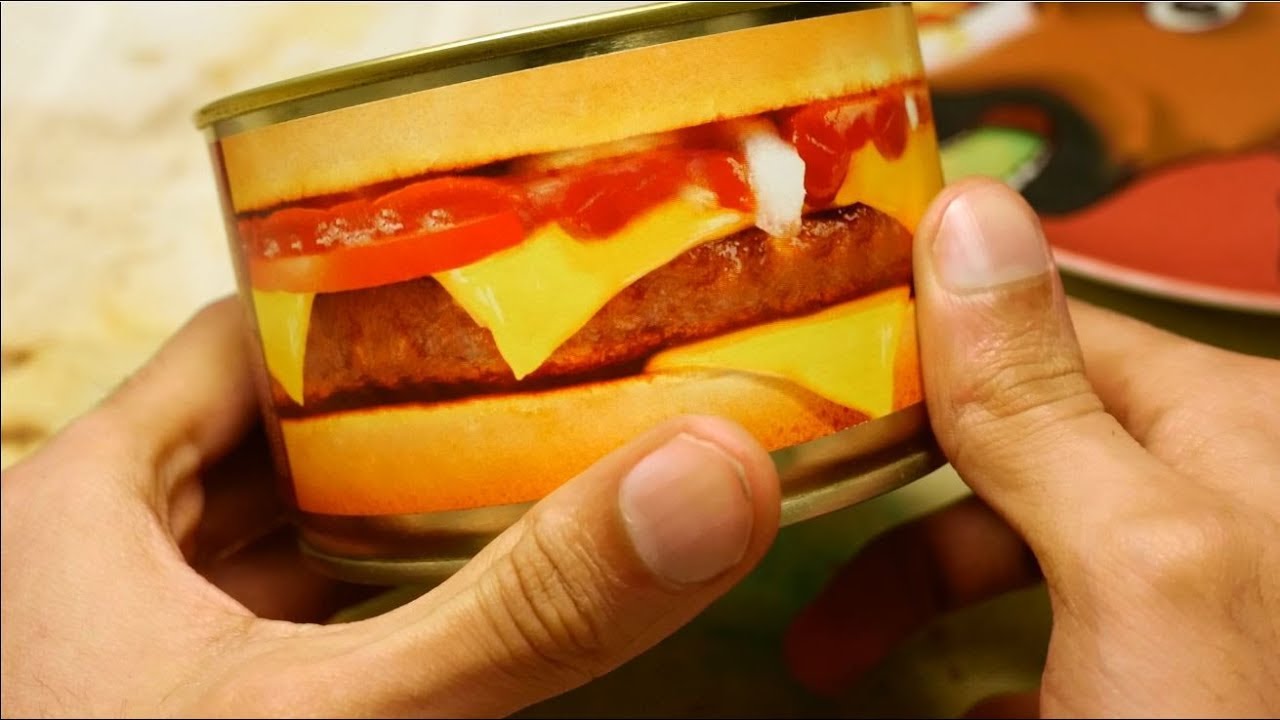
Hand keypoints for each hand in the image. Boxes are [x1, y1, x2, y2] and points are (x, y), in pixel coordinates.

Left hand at [1, 300, 781, 716]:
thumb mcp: (341, 717)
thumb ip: (523, 609)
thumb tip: (712, 480)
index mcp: (76, 507)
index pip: (236, 339)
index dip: (361, 301)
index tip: (486, 285)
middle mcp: (85, 563)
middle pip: (267, 435)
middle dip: (398, 411)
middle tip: (534, 380)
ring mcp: (122, 648)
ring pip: (271, 536)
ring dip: (379, 513)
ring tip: (510, 474)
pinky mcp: (169, 708)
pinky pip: (270, 624)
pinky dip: (355, 603)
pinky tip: (437, 609)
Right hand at [785, 179, 1279, 716]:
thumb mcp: (1138, 564)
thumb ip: (1043, 398)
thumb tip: (969, 207)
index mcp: (1228, 433)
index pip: (1040, 335)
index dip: (916, 347)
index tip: (793, 388)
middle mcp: (1216, 501)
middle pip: (1015, 452)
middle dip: (899, 502)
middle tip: (792, 539)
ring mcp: (1193, 606)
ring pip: (1025, 556)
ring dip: (920, 594)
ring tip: (834, 663)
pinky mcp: (1166, 685)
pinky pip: (1059, 651)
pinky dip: (992, 676)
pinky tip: (960, 715)